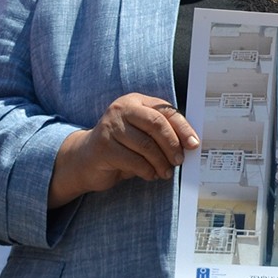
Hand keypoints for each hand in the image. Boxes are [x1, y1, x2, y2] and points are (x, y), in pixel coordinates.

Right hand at [49, 94, 197, 206]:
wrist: (84, 160)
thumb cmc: (121, 146)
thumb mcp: (142, 135)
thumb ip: (161, 134)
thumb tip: (189, 144)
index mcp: (136, 102)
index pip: (165, 111)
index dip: (183, 128)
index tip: (193, 144)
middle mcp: (122, 109)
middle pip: (157, 124)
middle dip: (172, 145)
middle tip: (179, 161)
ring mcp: (110, 126)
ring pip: (146, 144)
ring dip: (160, 162)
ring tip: (165, 172)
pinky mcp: (102, 146)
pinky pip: (133, 160)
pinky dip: (147, 170)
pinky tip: (150, 175)